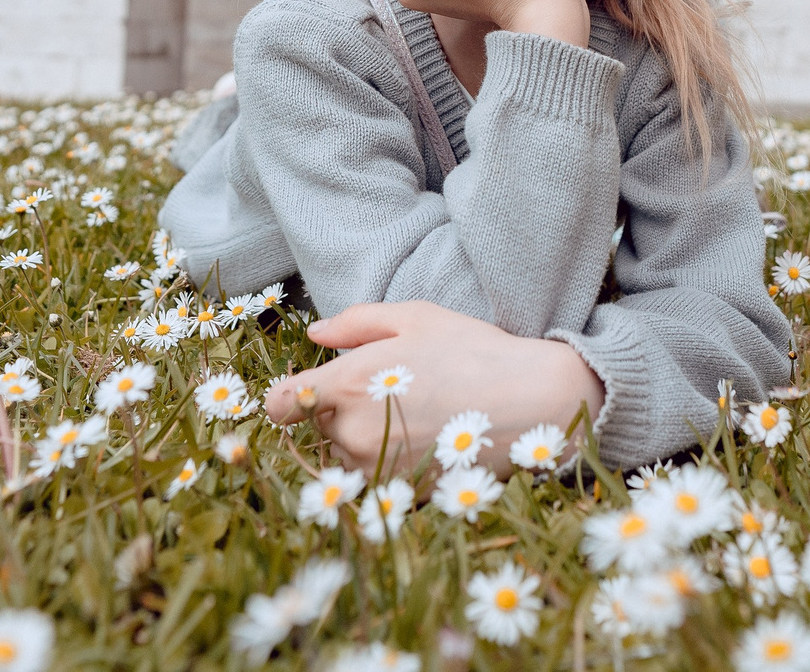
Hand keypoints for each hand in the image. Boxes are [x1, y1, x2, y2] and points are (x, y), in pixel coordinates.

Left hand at [265, 300, 603, 477]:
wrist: (532, 403)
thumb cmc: (472, 351)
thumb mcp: (415, 317)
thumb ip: (356, 323)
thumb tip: (315, 335)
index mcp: (347, 384)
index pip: (277, 406)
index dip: (287, 397)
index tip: (308, 390)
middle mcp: (352, 431)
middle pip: (315, 428)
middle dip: (338, 410)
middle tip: (388, 389)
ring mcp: (377, 468)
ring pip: (344, 455)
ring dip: (361, 438)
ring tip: (412, 413)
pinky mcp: (402, 492)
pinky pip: (375, 478)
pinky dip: (388, 462)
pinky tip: (424, 438)